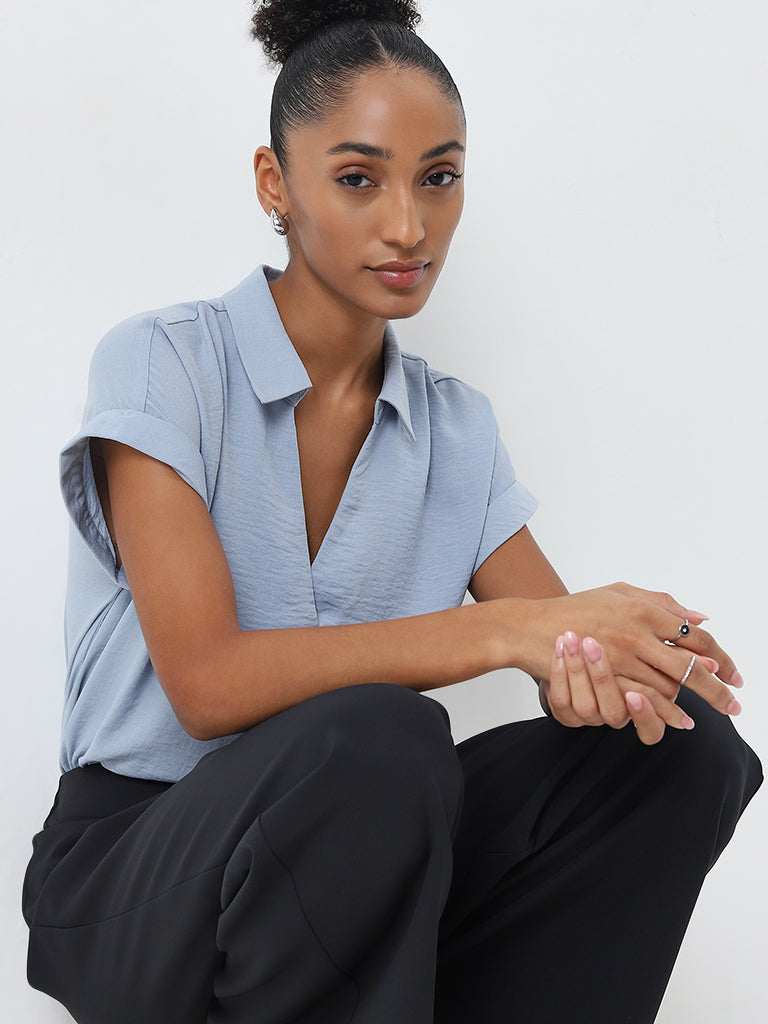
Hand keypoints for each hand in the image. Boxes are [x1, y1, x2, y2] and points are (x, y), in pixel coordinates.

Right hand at [523, 582, 742, 727]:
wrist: (532, 625)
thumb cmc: (576, 607)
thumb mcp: (619, 593)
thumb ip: (660, 602)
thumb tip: (700, 616)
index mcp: (642, 610)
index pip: (693, 635)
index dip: (718, 655)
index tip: (732, 672)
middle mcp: (636, 633)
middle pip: (688, 665)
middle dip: (717, 687)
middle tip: (736, 703)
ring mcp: (620, 658)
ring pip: (668, 686)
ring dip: (693, 702)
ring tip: (712, 713)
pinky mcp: (605, 677)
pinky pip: (643, 699)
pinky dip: (666, 711)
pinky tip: (681, 720)